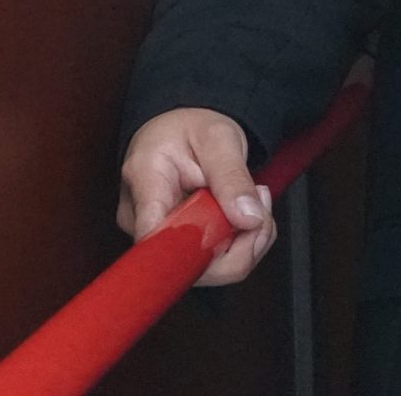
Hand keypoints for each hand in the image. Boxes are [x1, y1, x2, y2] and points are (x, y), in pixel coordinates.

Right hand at [116, 107, 276, 286]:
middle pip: (186, 264)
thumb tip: (248, 218)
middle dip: (238, 244)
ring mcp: (156, 237)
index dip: (196, 253)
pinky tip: (244, 216)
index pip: (155, 240)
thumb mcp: (218, 138)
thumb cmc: (190, 130)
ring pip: (206, 270)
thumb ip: (233, 178)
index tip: (233, 236)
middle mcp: (140, 219)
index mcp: (145, 183)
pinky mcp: (175, 248)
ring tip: (253, 201)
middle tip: (259, 203)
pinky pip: (212, 264)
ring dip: (244, 243)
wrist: (183, 130)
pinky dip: (240, 245)